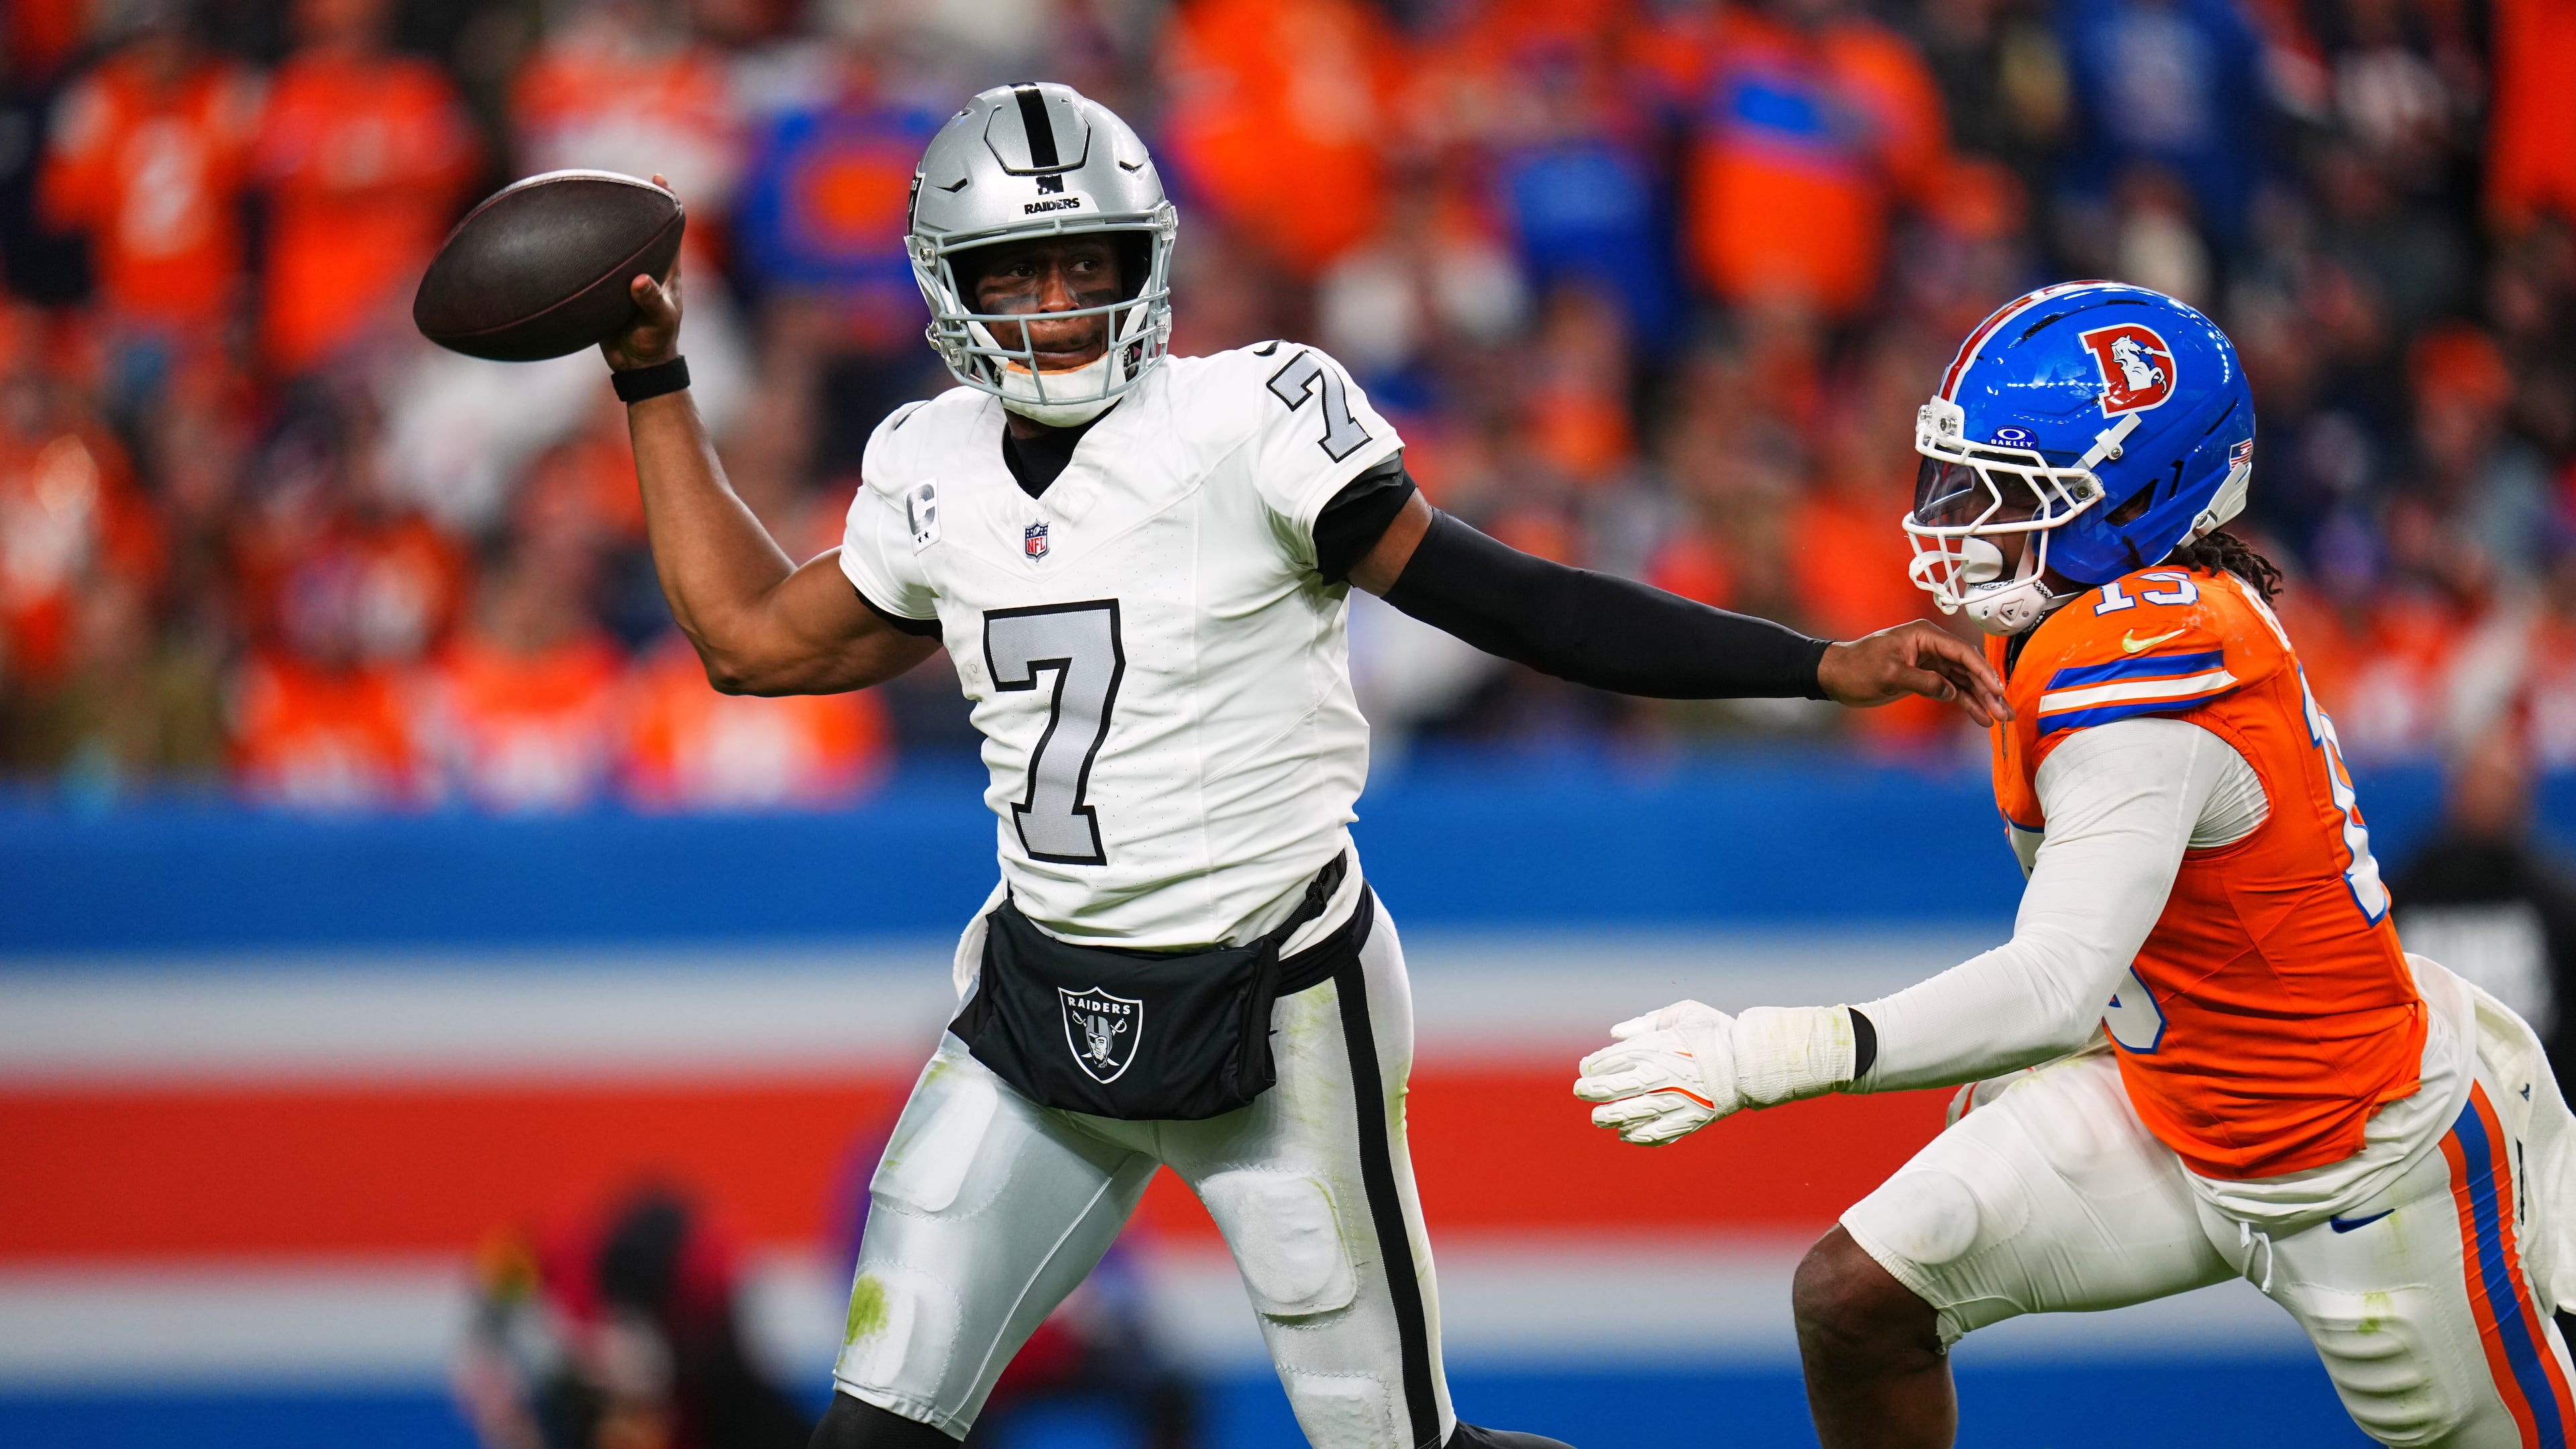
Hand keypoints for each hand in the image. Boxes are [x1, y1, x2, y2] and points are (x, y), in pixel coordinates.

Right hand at [601, 174, 682, 371]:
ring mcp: (626, 276)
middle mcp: (647, 265)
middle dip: (632, 203)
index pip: (672, 227)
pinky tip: (562, 238)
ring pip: (616, 243)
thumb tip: (639, 281)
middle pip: (641, 227)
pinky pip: (595, 263)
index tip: (658, 178)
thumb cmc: (655, 342)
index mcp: (666, 268)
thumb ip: (651, 301)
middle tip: (614, 180)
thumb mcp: (658, 322)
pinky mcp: (606, 288)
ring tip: (584, 199)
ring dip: (604, 225)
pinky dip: (583, 250)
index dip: (668, 201)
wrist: (637, 365)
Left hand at [1574, 1000, 1741, 1145]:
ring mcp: (1673, 1103)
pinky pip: (1657, 1135)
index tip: (1586, 1068)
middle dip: (1591, 1091)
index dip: (1593, 1066)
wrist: (1752, 1061)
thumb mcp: (1682, 1014)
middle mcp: (1659, 1077)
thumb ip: (1646, 1023)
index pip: (1610, 1060)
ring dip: (1609, 1118)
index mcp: (1655, 1048)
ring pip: (1630, 1116)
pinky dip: (1638, 1137)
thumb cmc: (1716, 1032)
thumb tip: (1616, 1033)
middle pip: (1613, 1089)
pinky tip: (1627, 1136)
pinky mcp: (1689, 1121)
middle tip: (1581, 1092)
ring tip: (1598, 1118)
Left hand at [1818, 619, 2011, 726]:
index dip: (1983, 672)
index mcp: (1924, 635)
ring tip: (1998, 718)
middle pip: (1968, 667)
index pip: (1962, 652)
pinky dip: (1965, 703)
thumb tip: (1949, 692)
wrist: (1836, 675)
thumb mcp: (1889, 673)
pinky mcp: (1925, 677)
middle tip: (2005, 711)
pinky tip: (1979, 717)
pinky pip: (1952, 690)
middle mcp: (1931, 646)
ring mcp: (1930, 662)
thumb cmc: (1857, 667)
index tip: (1997, 690)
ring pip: (1964, 681)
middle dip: (1988, 690)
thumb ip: (1922, 681)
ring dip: (1981, 699)